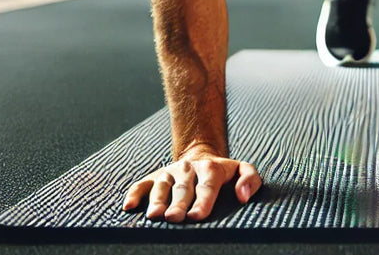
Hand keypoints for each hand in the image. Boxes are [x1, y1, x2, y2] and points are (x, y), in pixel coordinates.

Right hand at [122, 146, 261, 222]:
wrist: (202, 159)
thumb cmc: (225, 174)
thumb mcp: (243, 170)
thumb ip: (250, 180)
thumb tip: (242, 197)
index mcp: (210, 169)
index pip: (207, 186)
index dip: (202, 202)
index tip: (197, 216)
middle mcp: (187, 169)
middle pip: (182, 189)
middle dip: (177, 204)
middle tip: (174, 218)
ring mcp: (169, 173)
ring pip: (161, 187)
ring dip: (156, 201)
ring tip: (154, 216)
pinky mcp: (154, 177)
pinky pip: (141, 184)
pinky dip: (133, 194)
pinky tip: (128, 207)